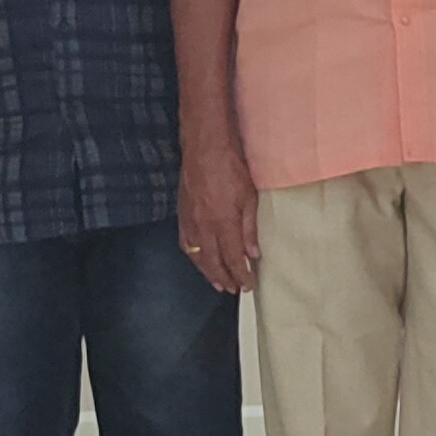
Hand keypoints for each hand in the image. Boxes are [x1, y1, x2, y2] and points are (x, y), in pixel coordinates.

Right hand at [178, 126, 261, 295]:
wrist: (205, 146)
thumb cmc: (230, 166)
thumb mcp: (249, 197)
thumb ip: (250, 229)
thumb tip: (252, 254)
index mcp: (223, 223)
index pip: (232, 259)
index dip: (240, 275)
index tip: (247, 286)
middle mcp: (204, 226)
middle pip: (212, 262)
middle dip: (223, 278)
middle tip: (232, 290)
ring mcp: (190, 220)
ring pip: (197, 255)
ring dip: (207, 271)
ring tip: (217, 281)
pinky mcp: (182, 213)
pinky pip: (185, 242)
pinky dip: (193, 255)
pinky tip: (199, 259)